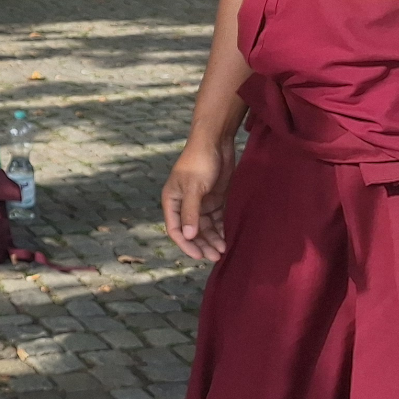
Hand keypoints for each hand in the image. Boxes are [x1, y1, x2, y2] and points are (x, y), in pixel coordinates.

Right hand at [162, 138, 233, 260]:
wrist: (216, 142)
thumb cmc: (199, 161)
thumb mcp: (194, 187)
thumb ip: (190, 212)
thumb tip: (188, 236)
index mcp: (172, 200)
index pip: (175, 228)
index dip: (186, 244)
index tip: (198, 255)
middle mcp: (184, 204)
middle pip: (192, 231)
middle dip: (202, 245)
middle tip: (215, 257)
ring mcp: (200, 202)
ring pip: (204, 228)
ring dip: (212, 240)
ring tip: (223, 251)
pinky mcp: (214, 200)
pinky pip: (216, 221)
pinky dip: (220, 231)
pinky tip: (226, 240)